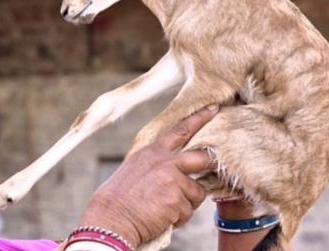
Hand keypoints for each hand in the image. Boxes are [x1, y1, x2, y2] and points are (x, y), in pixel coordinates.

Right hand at [79, 105, 218, 246]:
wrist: (111, 218)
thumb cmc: (119, 199)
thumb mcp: (135, 170)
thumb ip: (156, 165)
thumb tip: (178, 172)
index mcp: (151, 152)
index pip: (180, 131)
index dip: (198, 119)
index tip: (213, 109)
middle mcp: (164, 162)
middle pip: (202, 157)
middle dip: (212, 163)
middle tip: (217, 166)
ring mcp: (172, 180)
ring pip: (197, 192)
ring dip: (186, 204)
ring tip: (164, 210)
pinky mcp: (176, 200)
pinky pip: (189, 212)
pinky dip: (179, 219)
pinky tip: (162, 219)